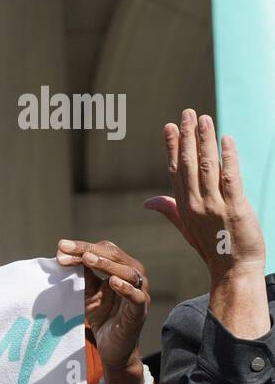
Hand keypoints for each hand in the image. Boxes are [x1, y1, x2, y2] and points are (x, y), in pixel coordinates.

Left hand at [56, 238, 148, 383]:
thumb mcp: (87, 292)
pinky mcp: (140, 312)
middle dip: (89, 250)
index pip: (104, 250)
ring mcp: (139, 294)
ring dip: (107, 265)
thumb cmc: (100, 316)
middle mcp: (134, 277)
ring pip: (129, 272)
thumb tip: (62, 254)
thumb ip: (80, 274)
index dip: (82, 247)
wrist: (110, 348)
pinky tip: (112, 282)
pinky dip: (125, 288)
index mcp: (121, 269)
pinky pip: (136, 297)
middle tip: (67, 249)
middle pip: (115, 256)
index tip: (60, 247)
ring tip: (88, 259)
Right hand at [144, 110, 265, 281]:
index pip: (175, 171)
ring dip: (204, 141)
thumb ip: (169, 210)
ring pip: (207, 166)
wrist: (232, 270)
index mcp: (183, 207)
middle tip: (187, 113)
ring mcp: (214, 206)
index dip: (171, 147)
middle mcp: (195, 204)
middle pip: (188, 164)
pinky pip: (230, 178)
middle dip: (187, 136)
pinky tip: (226, 140)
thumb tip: (148, 201)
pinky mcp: (235, 208)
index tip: (170, 127)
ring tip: (204, 118)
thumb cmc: (212, 248)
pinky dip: (228, 158)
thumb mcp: (187, 229)